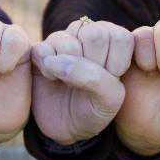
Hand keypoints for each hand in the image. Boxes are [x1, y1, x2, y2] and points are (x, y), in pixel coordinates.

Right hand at [31, 19, 132, 144]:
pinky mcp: (39, 48)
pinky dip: (48, 72)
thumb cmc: (94, 109)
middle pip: (94, 34)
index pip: (120, 38)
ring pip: (67, 43)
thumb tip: (60, 61)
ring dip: (69, 72)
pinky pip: (43, 50)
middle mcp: (88, 33)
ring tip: (69, 81)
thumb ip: (96, 77)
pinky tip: (52, 79)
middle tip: (88, 81)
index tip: (111, 81)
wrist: (66, 127)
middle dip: (92, 65)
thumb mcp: (108, 100)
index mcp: (114, 40)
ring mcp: (62, 38)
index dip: (115, 64)